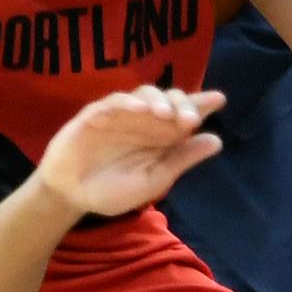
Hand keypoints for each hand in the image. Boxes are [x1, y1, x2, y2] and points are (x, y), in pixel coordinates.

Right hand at [35, 86, 226, 215]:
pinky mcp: (95, 116)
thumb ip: (182, 159)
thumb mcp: (154, 179)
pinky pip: (112, 103)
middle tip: (191, 118)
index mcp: (161, 137)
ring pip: (143, 95)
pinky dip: (127, 104)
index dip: (201, 105)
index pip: (184, 115)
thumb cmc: (114, 189)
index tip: (218, 99)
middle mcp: (144, 121)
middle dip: (182, 104)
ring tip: (167, 114)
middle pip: (167, 100)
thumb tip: (216, 140)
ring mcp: (120, 116)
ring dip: (157, 101)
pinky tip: (140, 110)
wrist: (72, 196)